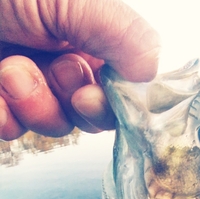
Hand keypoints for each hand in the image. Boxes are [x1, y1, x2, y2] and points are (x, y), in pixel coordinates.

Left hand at [0, 0, 159, 139]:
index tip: (92, 94)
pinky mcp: (0, 103)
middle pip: (89, 114)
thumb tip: (153, 74)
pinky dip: (3, 114)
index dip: (111, 102)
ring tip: (10, 68)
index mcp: (89, 35)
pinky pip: (13, 130)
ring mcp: (30, 84)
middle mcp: (63, 60)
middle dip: (70, 101)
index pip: (121, 88)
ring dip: (33, 102)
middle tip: (54, 72)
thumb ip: (123, 35)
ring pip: (53, 125)